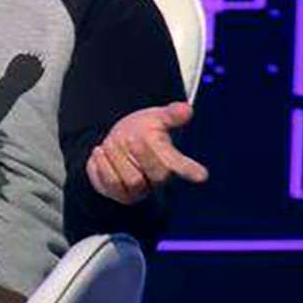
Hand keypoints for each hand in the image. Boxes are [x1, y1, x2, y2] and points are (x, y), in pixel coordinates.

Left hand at [86, 102, 207, 204]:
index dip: (191, 170)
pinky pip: (112, 183)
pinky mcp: (119, 193)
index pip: (183, 166)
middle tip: (133, 139)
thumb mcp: (154, 118)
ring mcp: (139, 189)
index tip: (201, 175)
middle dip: (145, 156)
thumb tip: (186, 108)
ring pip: (132, 180)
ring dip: (119, 157)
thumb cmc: (140, 132)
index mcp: (170, 160)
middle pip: (158, 175)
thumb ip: (170, 114)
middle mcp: (157, 179)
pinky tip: (100, 151)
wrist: (112, 144)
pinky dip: (103, 164)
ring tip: (112, 142)